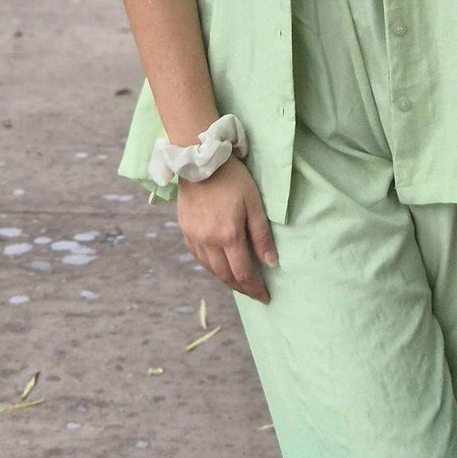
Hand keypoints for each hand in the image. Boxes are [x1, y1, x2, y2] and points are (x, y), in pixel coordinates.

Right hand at [176, 156, 278, 303]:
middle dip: (241, 288)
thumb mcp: (254, 203)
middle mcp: (208, 242)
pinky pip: (198, 257)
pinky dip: (211, 266)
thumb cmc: (232, 178)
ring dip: (225, 279)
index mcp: (228, 235)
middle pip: (225, 275)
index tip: (265, 297)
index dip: (255, 289)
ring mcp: (194, 237)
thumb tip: (271, 263)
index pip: (243, 273)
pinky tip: (219, 264)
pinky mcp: (185, 230)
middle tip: (254, 293)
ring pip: (210, 269)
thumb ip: (261, 235)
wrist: (199, 160)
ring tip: (239, 281)